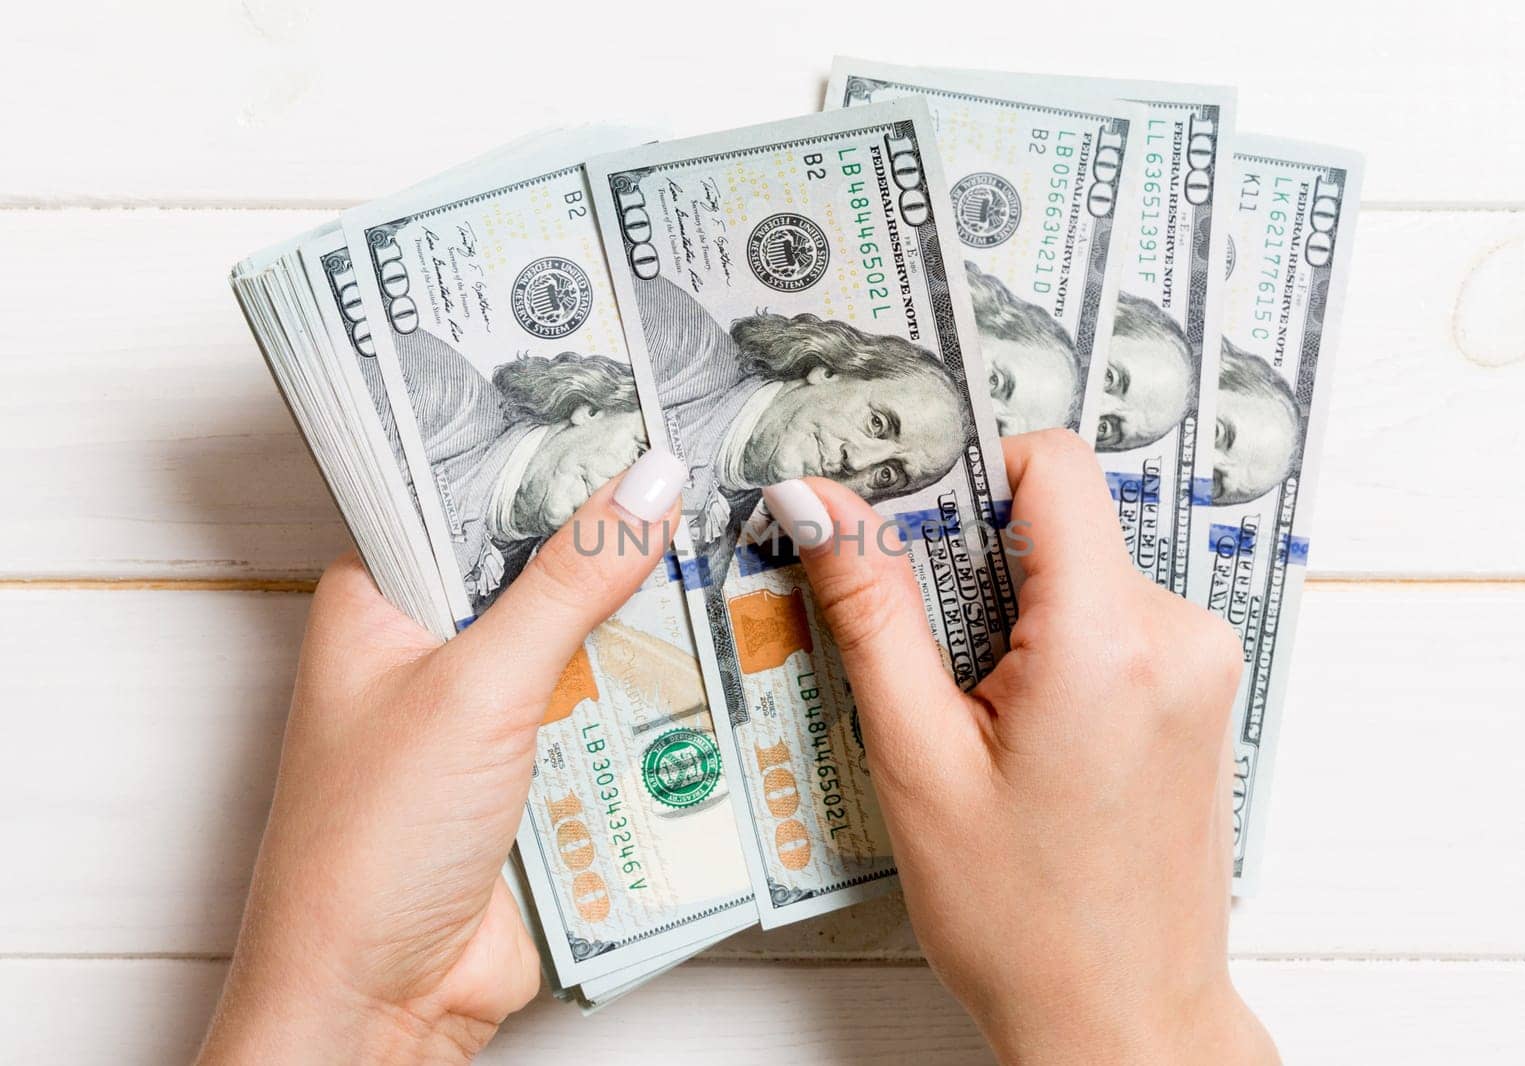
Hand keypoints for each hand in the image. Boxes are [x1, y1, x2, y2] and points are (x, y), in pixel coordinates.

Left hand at [198, 449, 687, 1064]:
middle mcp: (431, 647)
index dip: (549, 455)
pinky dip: (656, 693)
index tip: (636, 407)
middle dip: (617, 537)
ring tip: (736, 549)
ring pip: (584, 639)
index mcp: (380, 599)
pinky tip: (722, 656)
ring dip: (646, 618)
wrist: (378, 1005)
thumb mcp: (478, 686)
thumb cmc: (369, 847)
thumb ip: (569, 581)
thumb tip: (649, 484)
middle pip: (540, 565)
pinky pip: (608, 711)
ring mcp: (487, 712)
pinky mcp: (537, 773)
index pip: (469, 493)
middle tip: (708, 472)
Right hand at [762, 430, 1278, 1065]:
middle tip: (923, 651)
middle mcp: (1178, 633)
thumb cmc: (1022, 918)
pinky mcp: (1202, 691)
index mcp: (1108, 638)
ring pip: (1082, 568)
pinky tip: (1017, 728)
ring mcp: (1202, 664)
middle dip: (975, 560)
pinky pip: (1114, 617)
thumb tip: (818, 502)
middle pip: (1061, 518)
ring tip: (971, 713)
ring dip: (1011, 610)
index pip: (1052, 463)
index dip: (970, 473)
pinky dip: (1053, 641)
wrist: (1122, 1020)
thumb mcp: (918, 757)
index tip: (907, 525)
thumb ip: (869, 609)